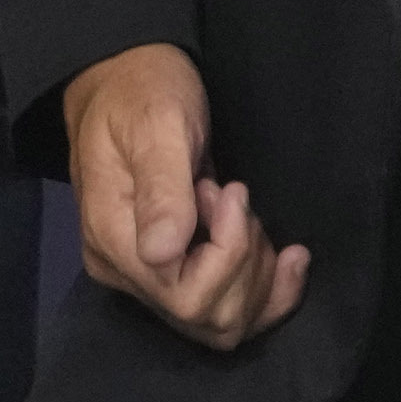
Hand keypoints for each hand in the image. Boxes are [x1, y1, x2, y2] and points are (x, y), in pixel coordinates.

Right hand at [62, 43, 309, 352]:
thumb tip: (162, 252)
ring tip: (244, 211)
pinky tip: (287, 257)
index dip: (228, 254)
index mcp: (113, 239)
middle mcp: (125, 271)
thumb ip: (162, 187)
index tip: (231, 191)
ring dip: (256, 272)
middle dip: (245, 261)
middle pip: (208, 318)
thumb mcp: (157, 125)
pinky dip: (265, 291)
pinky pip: (224, 311)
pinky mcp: (170, 271)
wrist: (124, 79)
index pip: (185, 296)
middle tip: (236, 196)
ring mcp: (146, 276)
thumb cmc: (143, 91)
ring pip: (222, 322)